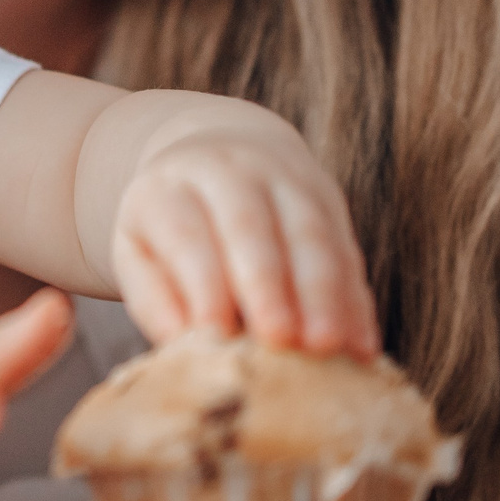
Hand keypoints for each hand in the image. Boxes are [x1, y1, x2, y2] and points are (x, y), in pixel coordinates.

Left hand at [110, 108, 379, 355]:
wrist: (216, 154)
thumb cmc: (170, 227)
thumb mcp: (139, 251)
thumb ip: (154, 298)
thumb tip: (182, 345)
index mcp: (171, 186)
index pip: (187, 234)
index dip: (203, 283)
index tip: (215, 333)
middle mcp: (229, 171)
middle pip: (250, 226)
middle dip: (268, 285)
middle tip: (281, 340)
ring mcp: (285, 178)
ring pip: (310, 233)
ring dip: (323, 293)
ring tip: (329, 346)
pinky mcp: (328, 197)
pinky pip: (347, 250)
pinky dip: (354, 301)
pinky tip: (360, 345)